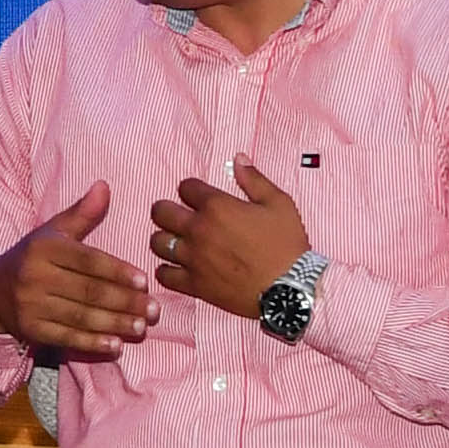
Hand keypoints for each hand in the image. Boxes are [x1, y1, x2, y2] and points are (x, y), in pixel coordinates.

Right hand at [0, 186, 153, 356]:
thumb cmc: (34, 257)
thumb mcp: (53, 231)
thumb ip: (82, 213)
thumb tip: (105, 186)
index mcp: (44, 247)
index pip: (87, 260)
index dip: (117, 271)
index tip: (144, 281)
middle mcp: (35, 275)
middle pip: (88, 291)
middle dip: (124, 301)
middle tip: (154, 309)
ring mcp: (31, 305)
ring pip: (81, 317)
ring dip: (115, 324)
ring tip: (142, 327)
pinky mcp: (30, 329)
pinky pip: (66, 337)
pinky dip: (92, 343)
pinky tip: (116, 346)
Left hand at [149, 160, 313, 318]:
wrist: (290, 289)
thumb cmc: (287, 245)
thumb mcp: (278, 203)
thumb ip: (254, 179)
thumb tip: (238, 159)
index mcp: (217, 207)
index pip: (186, 187)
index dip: (191, 189)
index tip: (197, 195)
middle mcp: (199, 230)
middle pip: (161, 212)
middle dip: (166, 209)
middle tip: (176, 214)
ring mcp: (193, 259)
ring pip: (157, 243)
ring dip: (164, 238)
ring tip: (175, 240)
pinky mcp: (194, 284)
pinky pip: (164, 275)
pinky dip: (166, 270)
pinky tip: (175, 267)